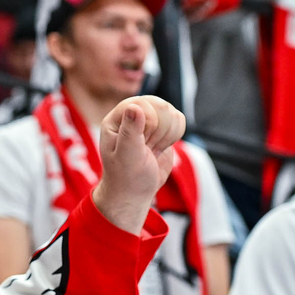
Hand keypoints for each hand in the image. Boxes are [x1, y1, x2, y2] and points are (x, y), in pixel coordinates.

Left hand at [92, 96, 185, 234]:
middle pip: (160, 105)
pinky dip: (174, 136)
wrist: (136, 191)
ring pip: (171, 111)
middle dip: (159, 132)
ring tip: (151, 150)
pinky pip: (179, 119)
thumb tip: (134, 107)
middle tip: (146, 149)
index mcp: (115, 120)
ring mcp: (147, 119)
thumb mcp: (127, 157)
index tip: (143, 144)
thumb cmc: (126, 177)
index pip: (141, 103)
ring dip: (166, 136)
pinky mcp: (162, 126)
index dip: (149, 123)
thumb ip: (130, 132)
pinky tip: (159, 148)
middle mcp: (130, 115)